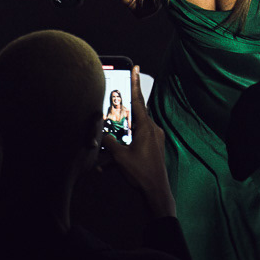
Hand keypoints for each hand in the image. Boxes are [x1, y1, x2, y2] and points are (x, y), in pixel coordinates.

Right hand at [102, 67, 175, 215]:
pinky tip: (109, 166)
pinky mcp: (153, 149)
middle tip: (111, 116)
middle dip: (120, 121)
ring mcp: (154, 140)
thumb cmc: (141, 173)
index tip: (136, 67)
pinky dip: (124, 151)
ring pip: (132, 134)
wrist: (156, 192)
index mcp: (146, 128)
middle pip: (133, 118)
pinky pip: (136, 144)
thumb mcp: (120, 157)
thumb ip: (110, 142)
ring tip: (106, 158)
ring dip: (119, 143)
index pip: (138, 100)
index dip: (135, 83)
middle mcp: (152, 130)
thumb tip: (102, 134)